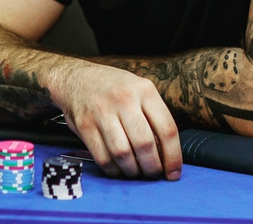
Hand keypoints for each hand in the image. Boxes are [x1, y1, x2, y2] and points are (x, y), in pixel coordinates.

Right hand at [55, 61, 181, 180]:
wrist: (78, 78)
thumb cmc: (115, 87)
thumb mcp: (139, 89)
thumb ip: (153, 115)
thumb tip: (167, 153)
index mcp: (144, 90)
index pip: (167, 129)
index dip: (173, 156)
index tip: (174, 173)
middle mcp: (124, 99)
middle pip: (145, 144)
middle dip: (152, 167)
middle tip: (154, 174)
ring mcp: (102, 112)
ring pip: (123, 154)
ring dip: (133, 170)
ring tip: (136, 171)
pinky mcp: (85, 126)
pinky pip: (103, 158)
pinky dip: (114, 170)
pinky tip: (119, 167)